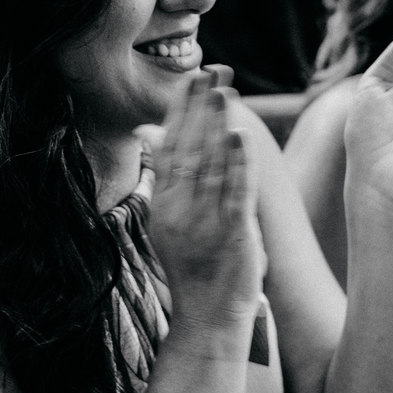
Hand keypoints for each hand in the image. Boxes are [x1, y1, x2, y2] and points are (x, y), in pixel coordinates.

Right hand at [141, 69, 263, 332]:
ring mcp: (204, 223)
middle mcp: (178, 211)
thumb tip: (154, 137)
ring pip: (209, 165)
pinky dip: (237, 163)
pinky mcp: (231, 235)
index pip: (169, 148)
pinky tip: (238, 135)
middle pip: (186, 149)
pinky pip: (234, 193)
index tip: (190, 80)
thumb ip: (168, 181)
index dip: (180, 112)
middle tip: (208, 71)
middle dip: (198, 108)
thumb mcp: (172, 223)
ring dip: (216, 125)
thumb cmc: (196, 269)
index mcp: (163, 206)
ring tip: (223, 91)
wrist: (208, 320)